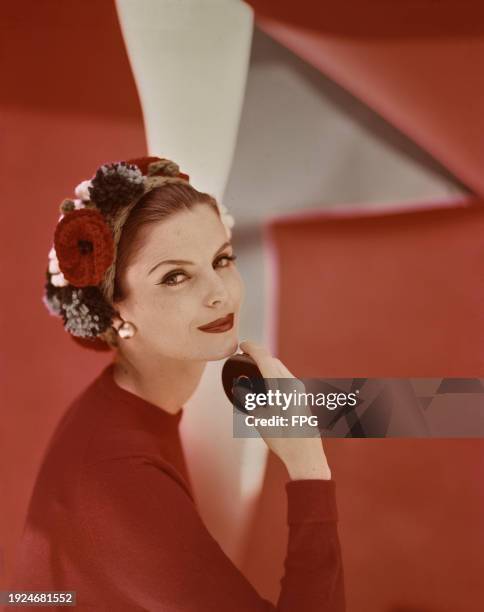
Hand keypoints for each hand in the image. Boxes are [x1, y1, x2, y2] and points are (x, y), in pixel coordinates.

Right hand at [237, 341, 331, 480]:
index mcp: (282, 387)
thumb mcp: (260, 420)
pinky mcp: (301, 396)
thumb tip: (239, 387)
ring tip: (251, 367)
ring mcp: (299, 389)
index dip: (252, 348)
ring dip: (266, 364)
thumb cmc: (282, 439)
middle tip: (243, 355)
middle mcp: (293, 384)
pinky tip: (266, 380)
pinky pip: (285, 376)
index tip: (242, 344)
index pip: (265, 359)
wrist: (306, 455)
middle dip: (258, 355)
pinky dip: (273, 373)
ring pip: (280, 368)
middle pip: (273, 361)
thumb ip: (249, 400)